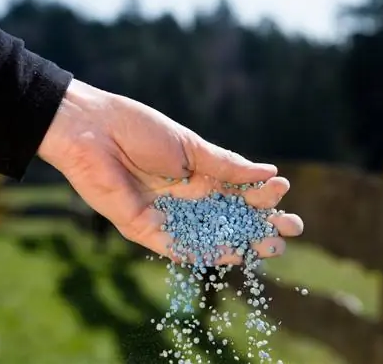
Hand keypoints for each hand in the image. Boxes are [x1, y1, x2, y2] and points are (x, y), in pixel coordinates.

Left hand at [38, 79, 302, 263]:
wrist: (91, 131)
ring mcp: (167, 216)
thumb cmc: (139, 130)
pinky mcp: (146, 229)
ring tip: (271, 248)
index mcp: (197, 174)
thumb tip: (269, 171)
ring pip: (210, 236)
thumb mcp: (189, 147)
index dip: (261, 193)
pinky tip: (231, 253)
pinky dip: (204, 252)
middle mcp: (186, 198)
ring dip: (241, 242)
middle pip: (230, 217)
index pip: (237, 190)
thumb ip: (226, 164)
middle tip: (291, 230)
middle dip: (260, 224)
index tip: (284, 191)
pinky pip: (179, 247)